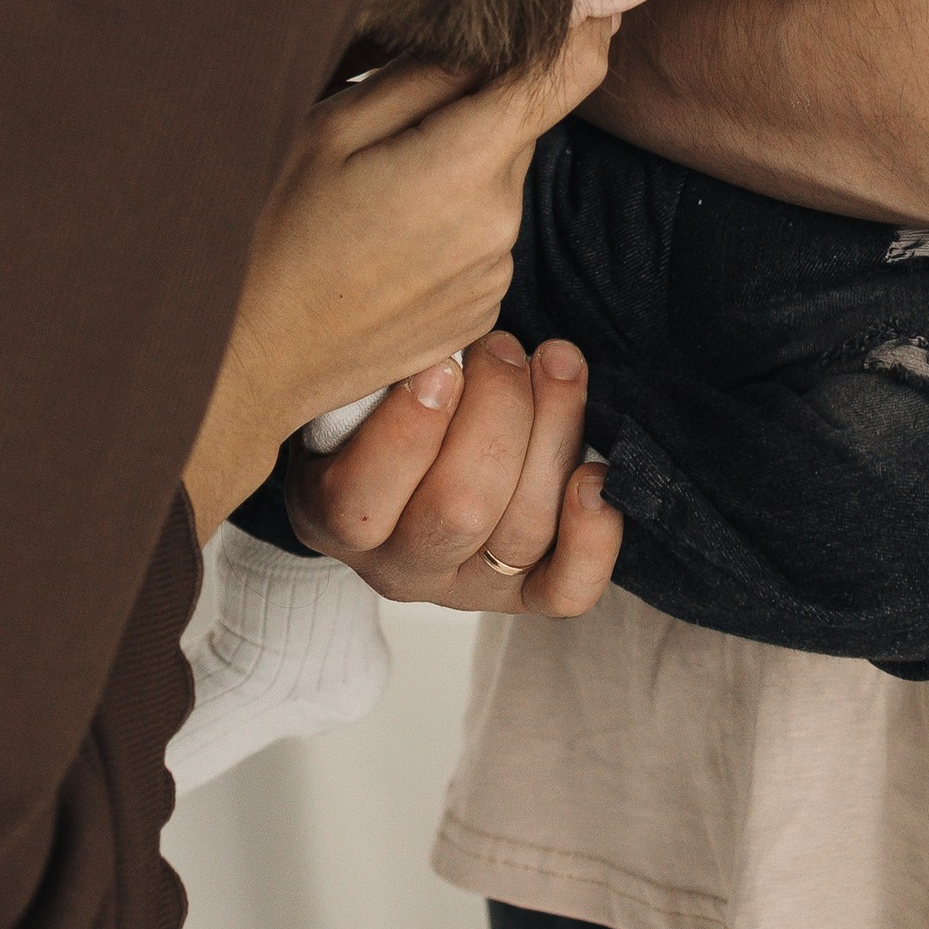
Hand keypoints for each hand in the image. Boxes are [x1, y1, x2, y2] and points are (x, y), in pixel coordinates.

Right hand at [183, 23, 611, 535]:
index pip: (569, 74)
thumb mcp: (331, 128)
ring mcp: (494, 274)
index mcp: (465, 165)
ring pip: (499, 183)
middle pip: (519, 127)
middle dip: (476, 111)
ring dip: (460, 172)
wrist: (250, 359)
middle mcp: (499, 222)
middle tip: (395, 129)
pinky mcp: (482, 311)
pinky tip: (387, 245)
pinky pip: (484, 239)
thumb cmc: (273, 233)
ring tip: (377, 200)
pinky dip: (451, 226)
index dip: (583, 27)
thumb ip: (424, 75)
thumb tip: (494, 35)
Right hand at [281, 329, 621, 615]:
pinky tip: (596, 472)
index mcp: (331, 518)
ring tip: (556, 362)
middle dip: (497, 411)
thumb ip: (375, 370)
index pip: (358, 503)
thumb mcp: (348, 388)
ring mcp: (468, 586)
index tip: (440, 362)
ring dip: (554, 431)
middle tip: (501, 347)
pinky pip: (569, 590)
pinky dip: (595, 536)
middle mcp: (399, 567)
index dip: (407, 431)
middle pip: (458, 511)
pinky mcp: (528, 594)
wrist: (400, 467)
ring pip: (522, 530)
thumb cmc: (374, 406)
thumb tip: (442, 334)